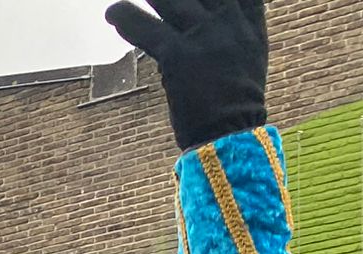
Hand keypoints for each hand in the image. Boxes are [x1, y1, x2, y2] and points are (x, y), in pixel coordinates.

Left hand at [106, 0, 265, 149]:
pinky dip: (125, 17)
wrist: (230, 133)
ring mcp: (203, 35)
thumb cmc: (235, 98)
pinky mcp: (177, 54)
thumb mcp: (249, 51)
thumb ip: (236, 25)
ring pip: (168, 1)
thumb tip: (218, 12)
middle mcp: (228, 20)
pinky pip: (145, 29)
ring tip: (124, 7)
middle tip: (159, 0)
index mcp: (249, 20)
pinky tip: (113, 12)